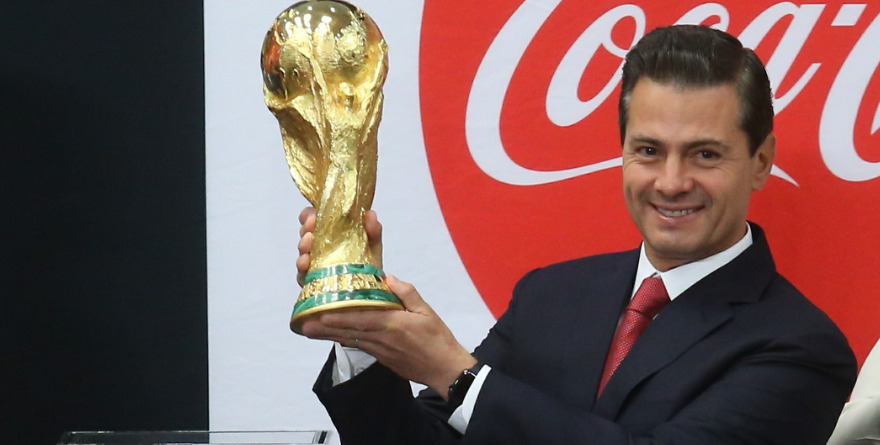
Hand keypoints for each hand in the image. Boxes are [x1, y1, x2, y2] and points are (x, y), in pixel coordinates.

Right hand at [296, 207, 383, 285]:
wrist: (370, 288)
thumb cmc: (368, 264)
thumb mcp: (373, 244)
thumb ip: (374, 229)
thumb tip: (370, 214)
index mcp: (331, 233)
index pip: (315, 219)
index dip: (310, 214)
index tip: (313, 212)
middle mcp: (319, 247)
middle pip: (306, 233)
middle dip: (306, 226)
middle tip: (311, 223)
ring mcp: (314, 264)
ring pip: (303, 251)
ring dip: (303, 244)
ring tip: (308, 240)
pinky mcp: (313, 281)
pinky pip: (302, 273)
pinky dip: (302, 266)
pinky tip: (306, 260)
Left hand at [301, 276, 476, 397]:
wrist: (445, 369)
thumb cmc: (438, 339)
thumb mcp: (428, 311)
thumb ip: (408, 293)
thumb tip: (389, 278)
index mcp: (392, 325)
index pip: (361, 320)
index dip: (339, 318)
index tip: (320, 314)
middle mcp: (381, 339)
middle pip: (349, 332)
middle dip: (325, 328)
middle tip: (304, 325)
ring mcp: (380, 351)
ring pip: (350, 341)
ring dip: (330, 336)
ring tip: (310, 331)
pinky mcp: (382, 358)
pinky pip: (359, 347)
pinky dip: (345, 341)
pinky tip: (334, 337)